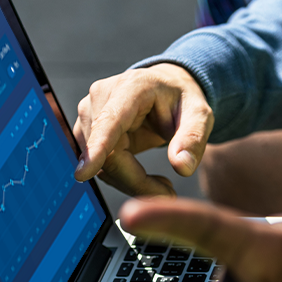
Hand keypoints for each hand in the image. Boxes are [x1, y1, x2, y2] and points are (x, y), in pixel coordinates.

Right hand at [73, 64, 213, 196]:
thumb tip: (182, 167)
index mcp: (131, 87)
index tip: (82, 174)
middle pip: (108, 156)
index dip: (97, 150)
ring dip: (131, 183)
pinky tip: (144, 176)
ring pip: (102, 166)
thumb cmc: (181, 100)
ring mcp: (88, 114)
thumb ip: (193, 138)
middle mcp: (101, 97)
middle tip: (168, 193)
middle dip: (137, 183)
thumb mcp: (200, 115)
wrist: (165, 90)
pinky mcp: (85, 132)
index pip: (109, 123)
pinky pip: (100, 166)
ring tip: (160, 182)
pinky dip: (122, 179)